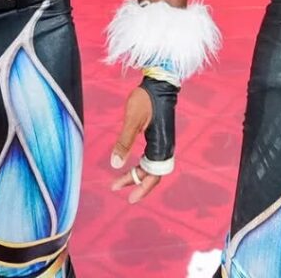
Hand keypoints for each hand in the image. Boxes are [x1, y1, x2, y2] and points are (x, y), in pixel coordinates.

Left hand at [109, 84, 161, 203]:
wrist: (159, 82)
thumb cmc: (146, 99)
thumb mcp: (132, 119)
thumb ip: (124, 142)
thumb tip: (115, 165)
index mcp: (161, 145)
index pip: (153, 175)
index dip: (141, 188)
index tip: (127, 198)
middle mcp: (165, 146)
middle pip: (152, 174)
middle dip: (135, 184)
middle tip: (115, 188)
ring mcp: (163, 141)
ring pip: (150, 166)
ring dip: (136, 175)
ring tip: (118, 180)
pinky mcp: (159, 136)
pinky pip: (150, 158)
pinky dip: (139, 165)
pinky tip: (128, 164)